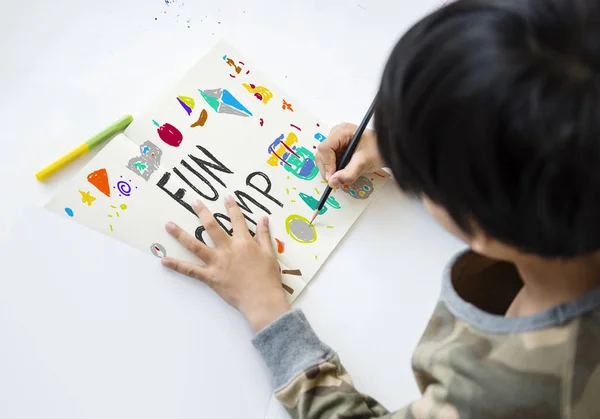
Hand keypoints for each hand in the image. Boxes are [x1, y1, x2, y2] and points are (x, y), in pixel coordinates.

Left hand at [160, 196, 290, 331]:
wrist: (261, 299)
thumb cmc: (268, 278)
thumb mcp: (269, 254)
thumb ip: (264, 235)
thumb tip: (263, 219)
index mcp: (244, 242)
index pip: (237, 220)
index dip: (232, 207)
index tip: (226, 197)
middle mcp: (227, 249)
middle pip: (212, 227)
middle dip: (202, 213)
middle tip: (193, 202)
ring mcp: (216, 262)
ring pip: (195, 245)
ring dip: (180, 234)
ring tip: (168, 225)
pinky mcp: (210, 277)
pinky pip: (190, 270)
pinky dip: (177, 265)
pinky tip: (164, 260)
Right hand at [316, 123, 383, 187]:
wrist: (387, 150)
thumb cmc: (378, 150)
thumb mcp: (363, 163)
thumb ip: (348, 174)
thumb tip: (332, 182)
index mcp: (342, 131)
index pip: (324, 148)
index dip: (327, 164)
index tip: (333, 177)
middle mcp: (336, 134)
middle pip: (321, 154)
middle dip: (328, 169)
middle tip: (337, 180)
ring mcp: (336, 141)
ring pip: (323, 159)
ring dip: (330, 170)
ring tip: (342, 175)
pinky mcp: (337, 149)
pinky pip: (329, 161)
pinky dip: (334, 169)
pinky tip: (343, 171)